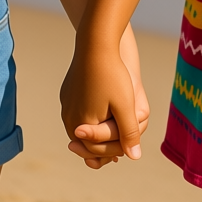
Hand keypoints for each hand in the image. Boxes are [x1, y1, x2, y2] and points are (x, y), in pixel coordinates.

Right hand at [61, 36, 143, 167]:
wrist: (94, 44)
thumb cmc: (112, 75)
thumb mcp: (125, 106)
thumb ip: (129, 133)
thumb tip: (135, 157)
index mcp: (80, 125)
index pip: (95, 150)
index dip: (111, 152)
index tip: (120, 156)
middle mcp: (68, 117)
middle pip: (87, 141)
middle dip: (102, 145)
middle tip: (115, 153)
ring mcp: (66, 104)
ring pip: (82, 125)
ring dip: (96, 131)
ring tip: (111, 135)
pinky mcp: (67, 92)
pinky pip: (79, 111)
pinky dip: (91, 116)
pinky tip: (103, 113)